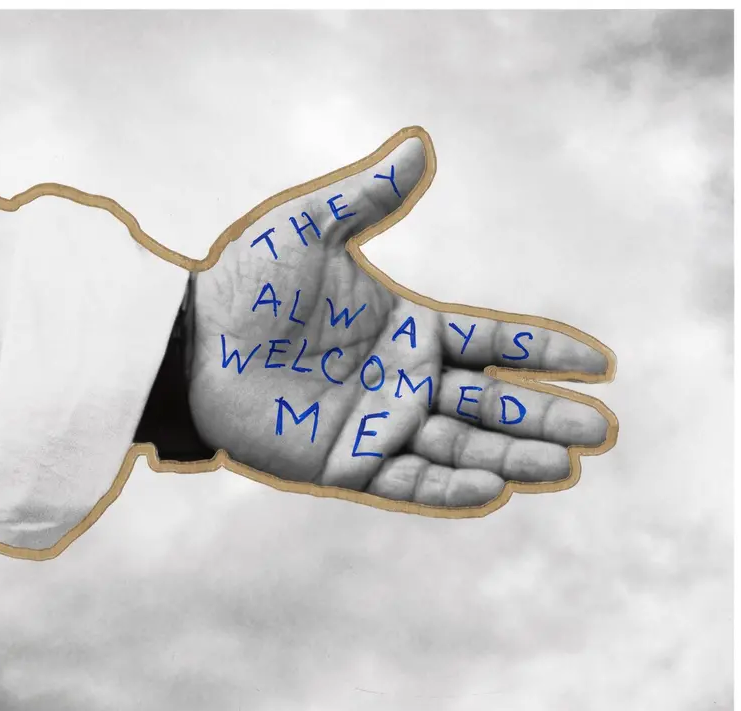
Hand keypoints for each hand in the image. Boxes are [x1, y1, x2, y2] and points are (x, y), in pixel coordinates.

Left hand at [188, 127, 615, 511]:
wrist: (189, 344)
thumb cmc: (247, 285)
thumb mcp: (311, 227)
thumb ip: (368, 195)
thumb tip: (419, 142)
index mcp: (406, 328)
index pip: (492, 341)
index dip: (545, 352)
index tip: (600, 364)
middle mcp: (402, 380)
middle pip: (491, 401)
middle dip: (546, 415)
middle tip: (602, 430)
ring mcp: (378, 424)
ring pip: (461, 446)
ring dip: (514, 455)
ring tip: (564, 463)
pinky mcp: (347, 462)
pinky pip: (410, 481)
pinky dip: (452, 487)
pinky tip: (496, 486)